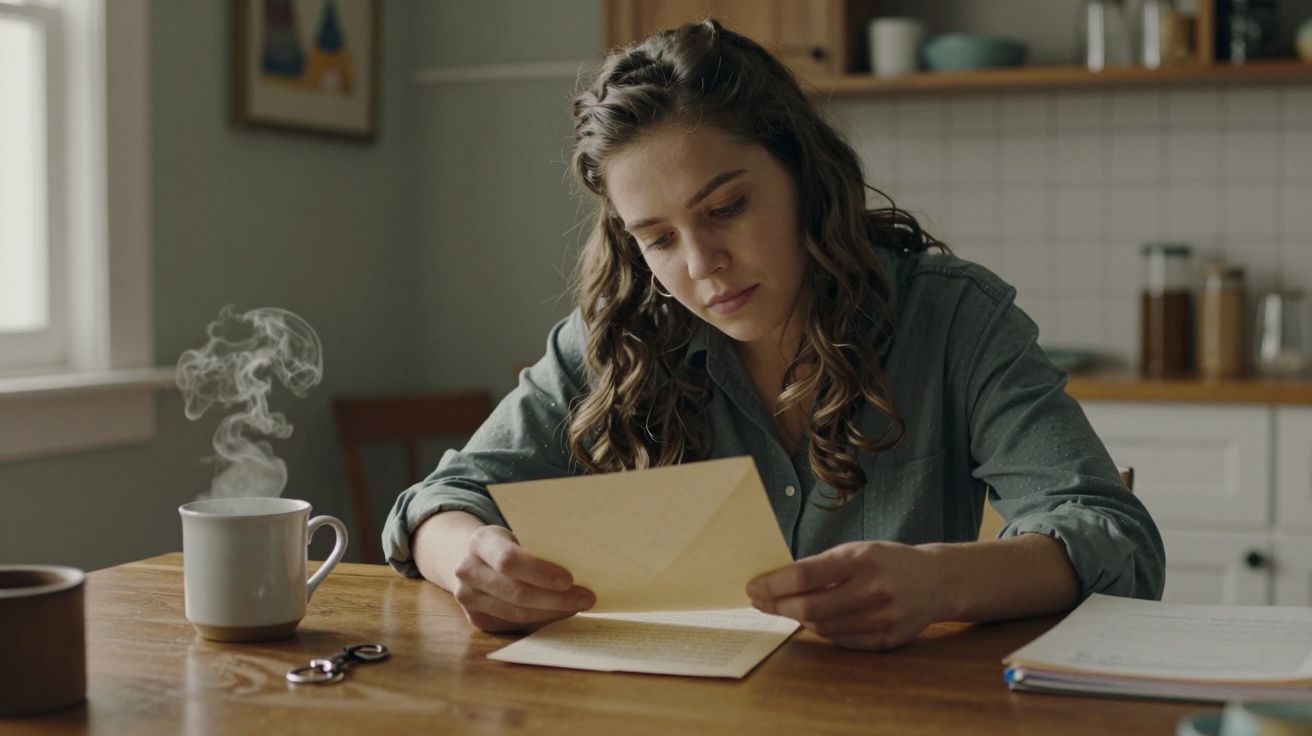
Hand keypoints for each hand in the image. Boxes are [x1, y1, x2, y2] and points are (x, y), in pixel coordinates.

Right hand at [452, 525, 595, 632]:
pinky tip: (558, 614)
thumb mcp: (517, 536)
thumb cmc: (508, 545)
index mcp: (481, 542)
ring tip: (577, 608)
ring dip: (551, 613)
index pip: (510, 561)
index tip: (569, 580)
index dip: (540, 572)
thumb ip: (538, 549)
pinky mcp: (475, 619)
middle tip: (586, 599)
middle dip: (555, 599)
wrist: (474, 559)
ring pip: (516, 613)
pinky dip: (540, 620)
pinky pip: (513, 624)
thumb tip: (580, 570)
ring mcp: (468, 597)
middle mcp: (468, 570)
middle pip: (515, 592)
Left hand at [746, 541, 949, 650]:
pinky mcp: (886, 640)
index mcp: (862, 559)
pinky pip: (840, 640)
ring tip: (785, 608)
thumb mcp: (857, 551)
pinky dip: (822, 630)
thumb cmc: (888, 561)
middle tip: (760, 602)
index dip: (773, 584)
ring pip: (822, 627)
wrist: (937, 581)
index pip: (805, 575)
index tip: (753, 587)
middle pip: (809, 608)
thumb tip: (776, 584)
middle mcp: (873, 589)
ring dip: (797, 619)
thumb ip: (822, 567)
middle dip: (777, 606)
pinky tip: (815, 619)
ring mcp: (882, 618)